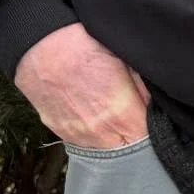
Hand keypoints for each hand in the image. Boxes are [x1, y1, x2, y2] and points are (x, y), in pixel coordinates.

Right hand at [13, 23, 148, 149]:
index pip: (148, 140)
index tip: (154, 122)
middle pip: (127, 149)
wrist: (39, 43)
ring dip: (113, 138)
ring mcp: (76, 134)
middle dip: (135, 136)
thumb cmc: (83, 46)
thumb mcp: (124, 61)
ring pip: (104, 149)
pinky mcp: (58, 130)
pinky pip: (83, 141)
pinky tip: (94, 114)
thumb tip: (152, 104)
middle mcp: (98, 132)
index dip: (154, 130)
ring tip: (114, 116)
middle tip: (136, 118)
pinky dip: (92, 133)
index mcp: (121, 114)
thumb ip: (142, 89)